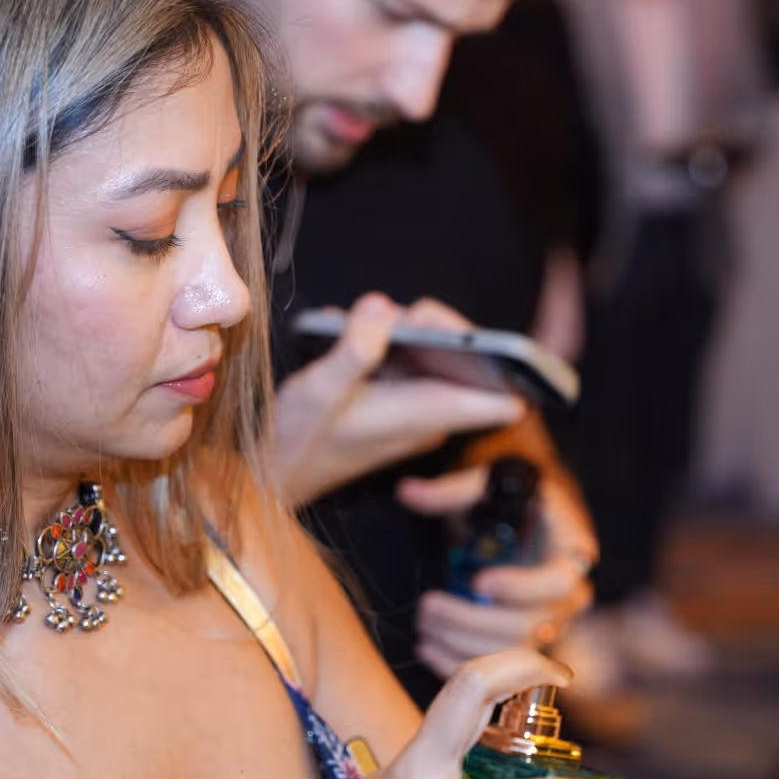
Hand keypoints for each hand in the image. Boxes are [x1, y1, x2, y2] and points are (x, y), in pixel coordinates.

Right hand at [270, 294, 524, 507]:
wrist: (275, 473)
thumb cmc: (298, 439)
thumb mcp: (319, 390)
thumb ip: (354, 350)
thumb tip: (381, 305)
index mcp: (428, 413)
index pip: (504, 399)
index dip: (501, 362)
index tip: (456, 334)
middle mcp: (430, 414)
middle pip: (470, 364)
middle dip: (438, 328)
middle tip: (388, 316)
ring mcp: (414, 408)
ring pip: (436, 358)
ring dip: (404, 332)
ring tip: (357, 323)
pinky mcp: (395, 403)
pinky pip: (408, 364)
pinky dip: (385, 344)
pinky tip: (346, 332)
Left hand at [399, 465, 596, 678]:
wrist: (524, 523)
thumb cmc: (512, 502)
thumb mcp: (488, 487)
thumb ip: (451, 491)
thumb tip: (407, 491)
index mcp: (569, 555)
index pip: (558, 582)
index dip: (520, 587)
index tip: (478, 582)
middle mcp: (566, 599)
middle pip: (530, 626)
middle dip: (472, 620)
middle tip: (428, 606)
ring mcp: (547, 627)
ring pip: (511, 654)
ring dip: (462, 643)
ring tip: (423, 624)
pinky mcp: (523, 645)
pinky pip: (499, 673)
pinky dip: (460, 663)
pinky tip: (426, 648)